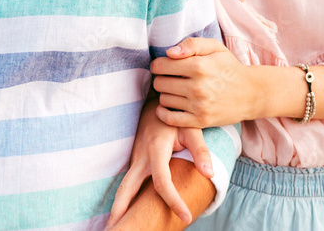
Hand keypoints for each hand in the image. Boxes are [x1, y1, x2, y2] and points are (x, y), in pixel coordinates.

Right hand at [107, 101, 213, 227]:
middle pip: (127, 189)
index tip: (185, 217)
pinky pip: (128, 184)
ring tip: (114, 228)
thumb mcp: (191, 128)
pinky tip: (126, 214)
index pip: (162, 182)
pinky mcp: (134, 162)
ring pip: (124, 187)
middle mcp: (140, 158)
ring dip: (118, 208)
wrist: (156, 104)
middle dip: (120, 210)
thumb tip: (209, 173)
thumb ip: (200, 150)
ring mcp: (134, 160)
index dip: (173, 201)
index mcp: (156, 150)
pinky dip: (125, 200)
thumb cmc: (175, 117)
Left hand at [151, 37, 253, 127]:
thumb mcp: (215, 48)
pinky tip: (169, 106)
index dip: (158, 65)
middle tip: (171, 78)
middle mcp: (198, 86)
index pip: (161, 66)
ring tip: (176, 90)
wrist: (251, 93)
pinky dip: (164, 113)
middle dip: (162, 79)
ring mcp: (199, 106)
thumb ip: (192, 44)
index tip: (164, 66)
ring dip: (166, 95)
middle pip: (159, 83)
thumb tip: (169, 52)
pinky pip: (170, 119)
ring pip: (163, 100)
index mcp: (199, 66)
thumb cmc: (229, 67)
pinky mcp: (200, 121)